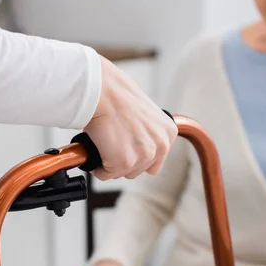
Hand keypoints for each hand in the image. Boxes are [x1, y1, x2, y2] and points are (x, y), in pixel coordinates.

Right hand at [84, 56, 177, 180]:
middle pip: (139, 169)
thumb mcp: (145, 113)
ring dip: (110, 163)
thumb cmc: (118, 96)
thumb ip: (147, 132)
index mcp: (168, 133)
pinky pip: (106, 174)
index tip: (126, 148)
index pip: (155, 161)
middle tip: (112, 143)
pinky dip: (98, 166)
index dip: (136, 156)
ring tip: (105, 143)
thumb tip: (135, 144)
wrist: (104, 92)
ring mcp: (144, 156)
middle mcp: (160, 146)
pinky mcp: (125, 162)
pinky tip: (97, 149)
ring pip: (122, 172)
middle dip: (123, 160)